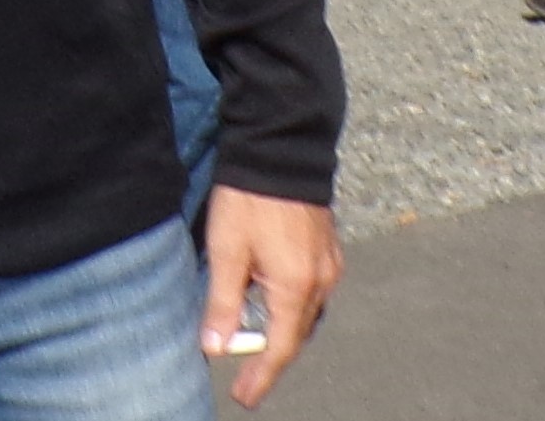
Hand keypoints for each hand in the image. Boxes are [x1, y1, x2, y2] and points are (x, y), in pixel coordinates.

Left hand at [203, 187, 338, 406]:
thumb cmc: (250, 198)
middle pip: (295, 334)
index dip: (262, 377)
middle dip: (270, 356)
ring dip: (280, 329)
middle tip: (244, 375)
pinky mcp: (327, 249)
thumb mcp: (226, 251)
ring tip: (252, 338)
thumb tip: (215, 346)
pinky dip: (290, 306)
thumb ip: (222, 302)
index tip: (244, 397)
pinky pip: (311, 292)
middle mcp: (320, 281)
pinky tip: (269, 301)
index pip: (280, 348)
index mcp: (296, 286)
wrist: (280, 149)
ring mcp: (328, 264)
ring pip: (305, 314)